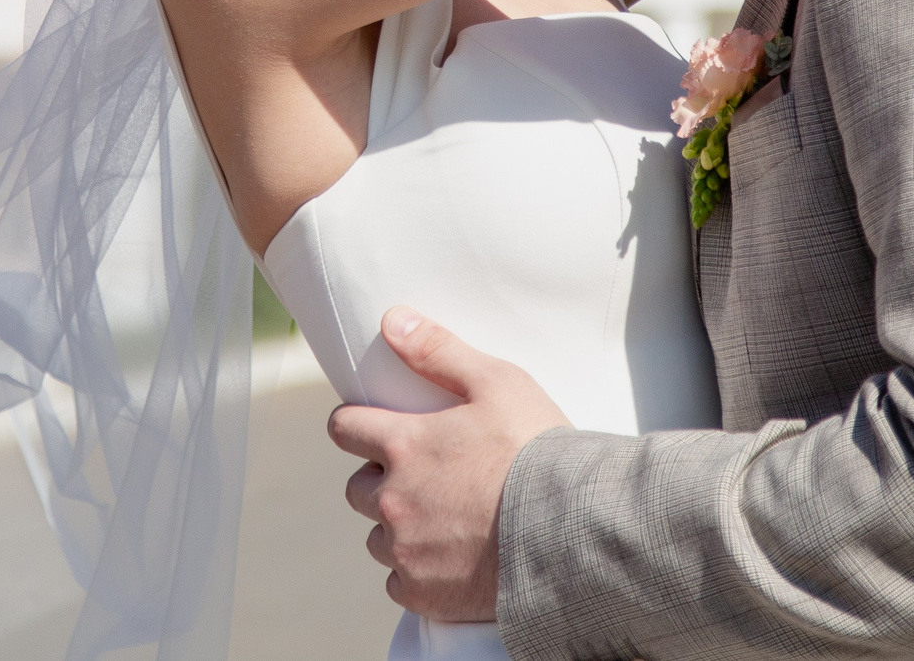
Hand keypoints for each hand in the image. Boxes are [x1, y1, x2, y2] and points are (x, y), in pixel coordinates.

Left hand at [329, 309, 569, 621]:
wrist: (570, 531)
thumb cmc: (537, 450)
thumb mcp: (497, 383)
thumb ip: (439, 351)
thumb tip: (392, 321)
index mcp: (403, 445)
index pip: (344, 428)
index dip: (355, 424)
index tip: (371, 428)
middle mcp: (393, 500)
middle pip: (356, 488)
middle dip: (380, 479)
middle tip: (424, 477)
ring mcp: (405, 550)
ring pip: (378, 538)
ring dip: (399, 527)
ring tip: (445, 520)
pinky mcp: (422, 592)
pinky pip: (399, 582)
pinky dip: (417, 571)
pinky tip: (452, 558)